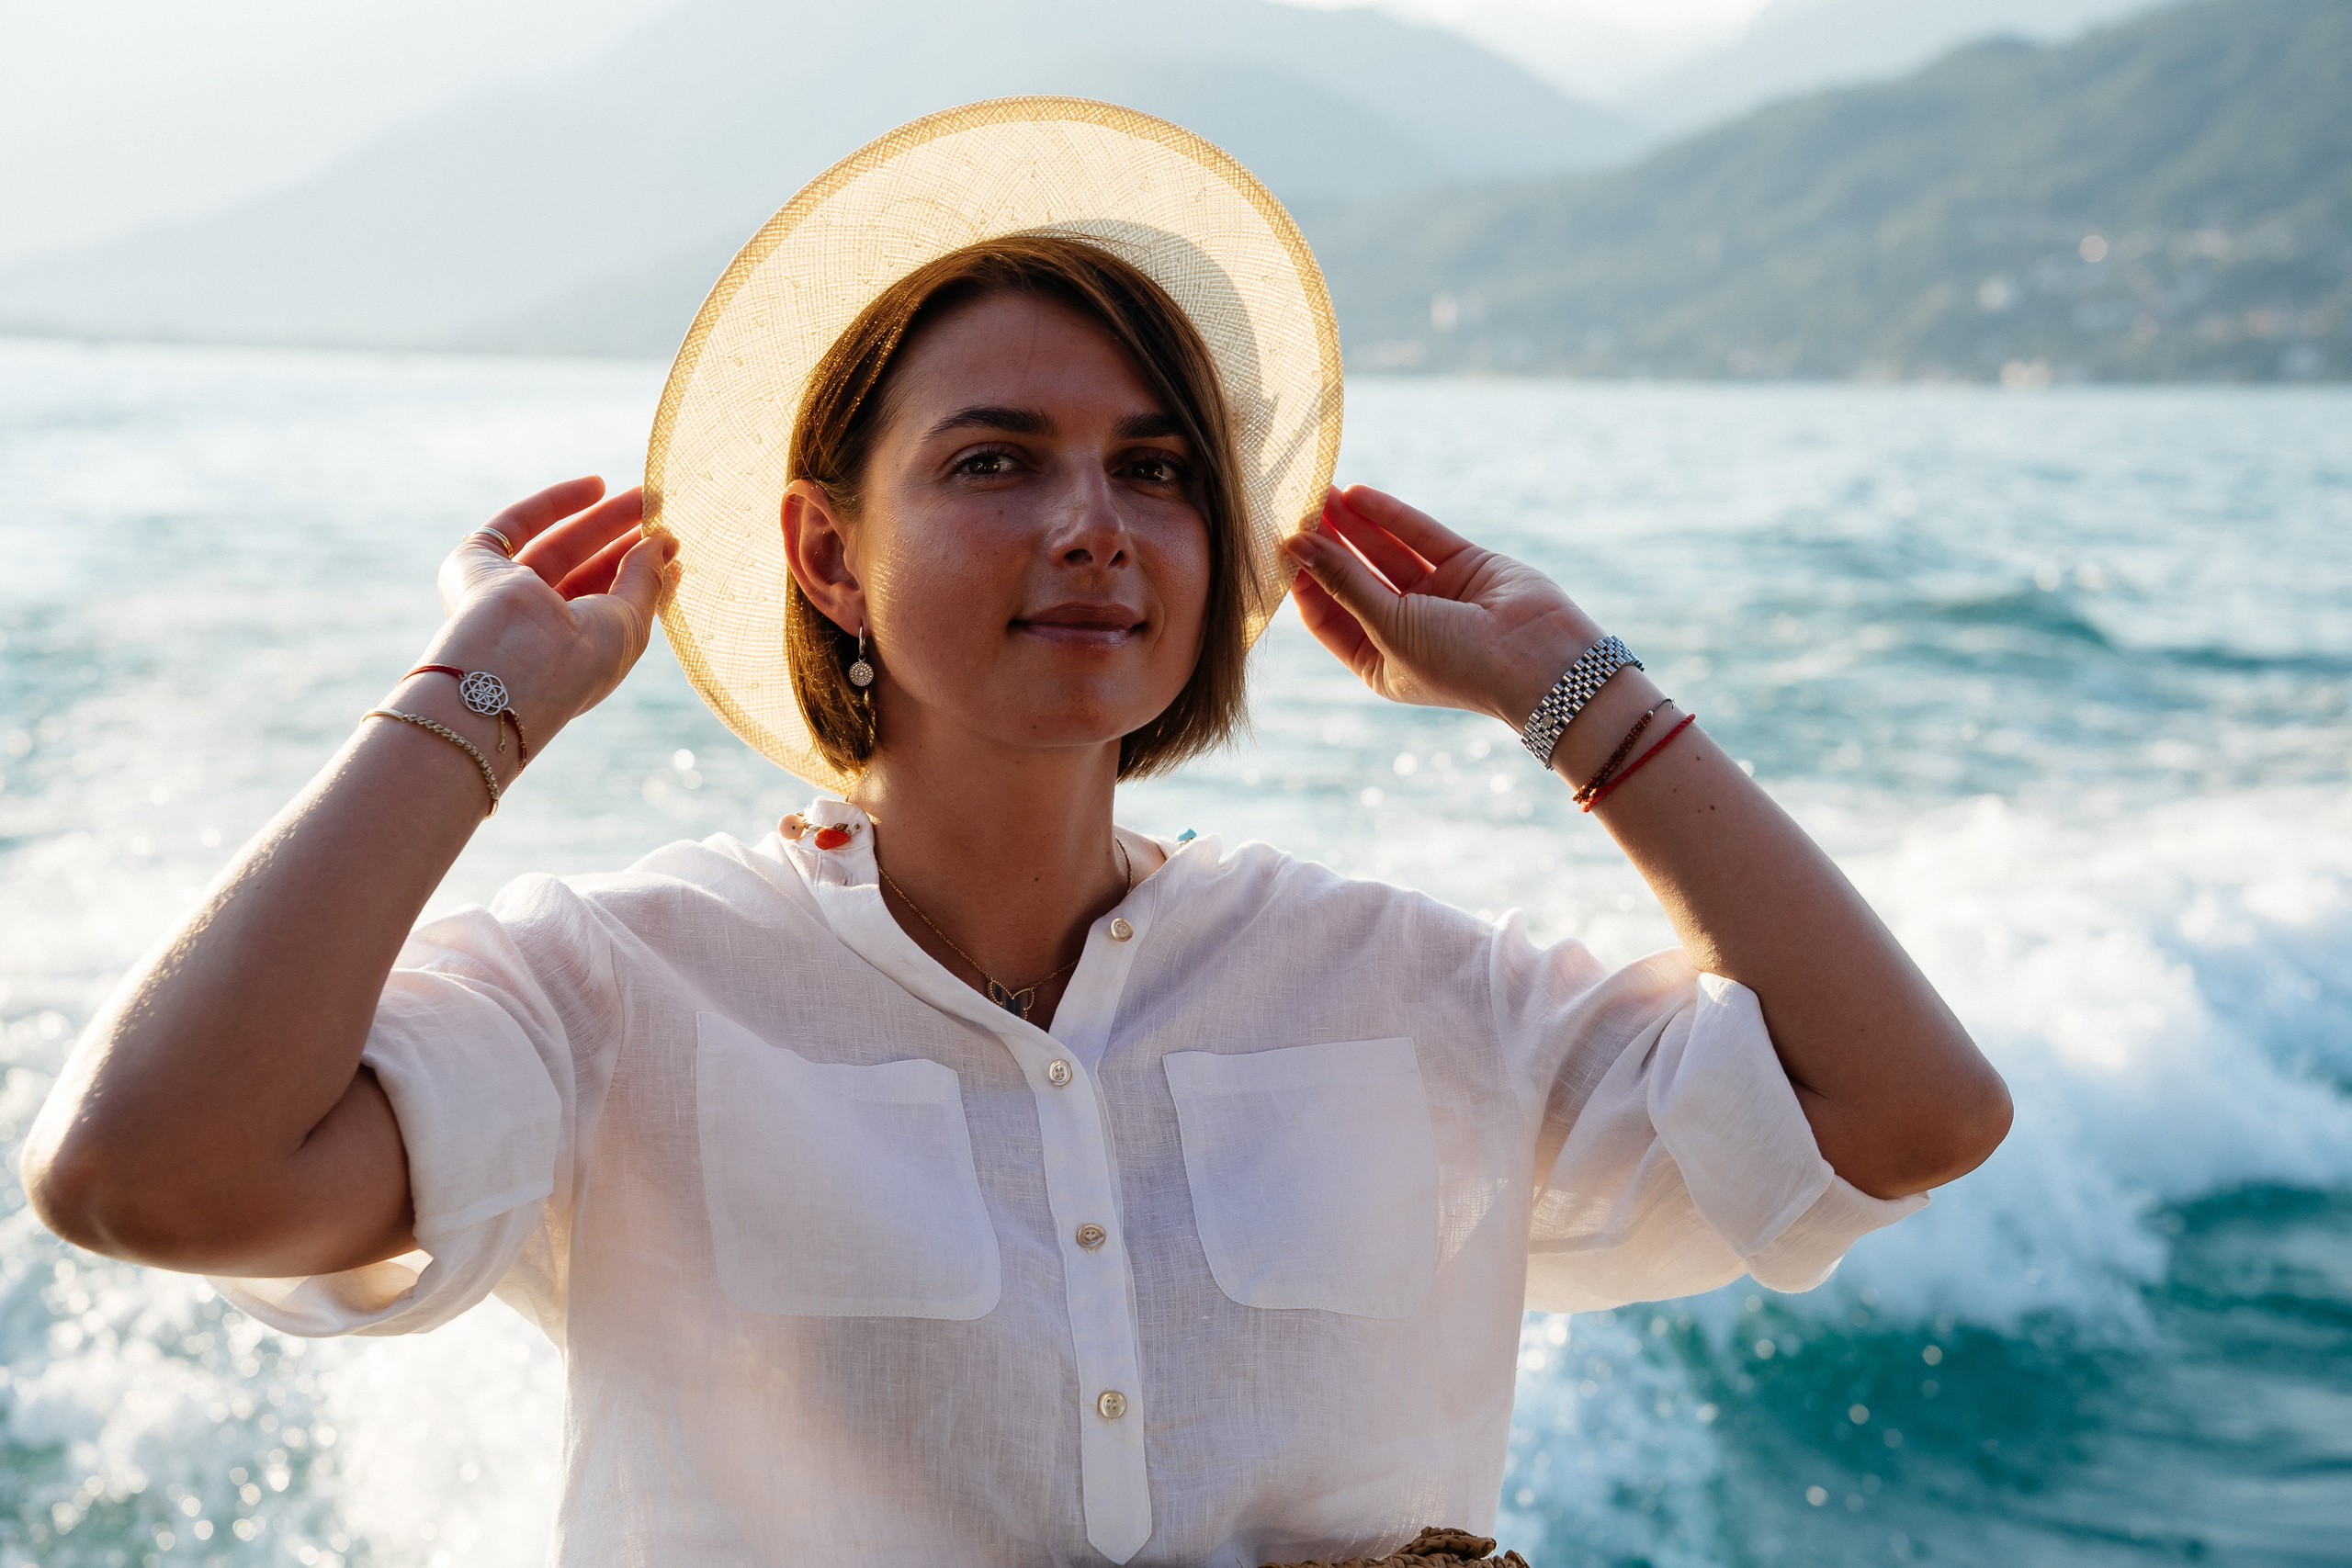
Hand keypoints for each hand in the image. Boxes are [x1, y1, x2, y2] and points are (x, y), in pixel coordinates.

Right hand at [425, 476, 673, 740]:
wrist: (513, 666)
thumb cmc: (578, 661)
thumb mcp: (631, 623)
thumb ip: (647, 579)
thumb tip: (665, 542)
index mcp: (571, 651)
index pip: (610, 605)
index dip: (642, 573)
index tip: (673, 545)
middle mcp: (534, 626)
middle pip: (587, 572)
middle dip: (624, 539)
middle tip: (661, 509)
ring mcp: (502, 595)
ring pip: (558, 545)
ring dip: (601, 519)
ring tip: (645, 495)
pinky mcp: (472, 565)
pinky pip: (515, 524)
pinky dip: (555, 503)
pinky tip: (596, 486)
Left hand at [1281, 485, 1600, 724]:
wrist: (1541, 662)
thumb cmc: (1457, 663)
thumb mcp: (1388, 626)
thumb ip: (1344, 582)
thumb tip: (1297, 546)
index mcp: (1380, 661)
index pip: (1328, 618)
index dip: (1305, 583)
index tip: (1281, 547)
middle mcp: (1405, 629)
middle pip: (1353, 579)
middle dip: (1325, 545)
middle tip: (1295, 508)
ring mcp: (1436, 595)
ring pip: (1383, 552)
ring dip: (1352, 524)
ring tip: (1318, 491)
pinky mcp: (1464, 565)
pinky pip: (1418, 536)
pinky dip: (1389, 516)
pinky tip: (1357, 495)